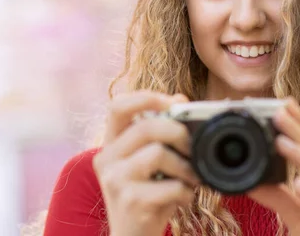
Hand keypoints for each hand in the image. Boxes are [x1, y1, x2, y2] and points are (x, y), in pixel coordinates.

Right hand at [92, 91, 200, 235]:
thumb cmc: (146, 197)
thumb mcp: (149, 163)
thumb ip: (160, 132)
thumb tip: (181, 99)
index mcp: (110, 145)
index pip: (117, 106)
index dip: (146, 97)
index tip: (174, 103)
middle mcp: (106, 159)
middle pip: (145, 127)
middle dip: (178, 133)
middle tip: (193, 148)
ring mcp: (115, 181)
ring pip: (158, 153)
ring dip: (186, 167)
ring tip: (191, 178)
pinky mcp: (131, 201)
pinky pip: (170, 185)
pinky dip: (186, 191)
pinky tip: (183, 198)